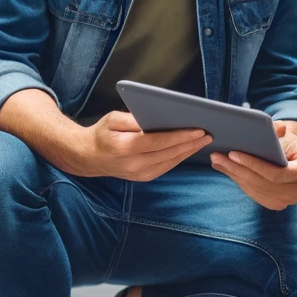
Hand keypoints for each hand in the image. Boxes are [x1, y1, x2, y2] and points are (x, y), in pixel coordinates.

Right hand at [77, 111, 212, 180]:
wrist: (88, 157)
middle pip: (169, 153)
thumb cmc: (102, 134)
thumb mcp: (112, 119)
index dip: (180, 136)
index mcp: (125, 148)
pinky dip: (180, 157)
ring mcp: (139, 174)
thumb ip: (132, 118)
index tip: (198, 130)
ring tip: (204, 141)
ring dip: (189, 151)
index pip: (159, 141)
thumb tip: (154, 117)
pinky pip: (166, 167)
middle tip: (208, 134)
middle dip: (191, 143)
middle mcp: (134, 164)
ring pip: (171, 162)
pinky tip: (189, 149)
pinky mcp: (143, 178)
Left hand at [210, 121, 296, 210]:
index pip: (277, 173)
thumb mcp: (288, 135)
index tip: (233, 153)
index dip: (254, 164)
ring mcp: (286, 200)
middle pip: (261, 182)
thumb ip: (280, 131)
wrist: (294, 159)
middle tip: (217, 156)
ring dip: (233, 174)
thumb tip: (277, 127)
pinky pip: (252, 192)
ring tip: (216, 160)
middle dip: (237, 168)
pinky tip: (224, 168)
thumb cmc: (290, 145)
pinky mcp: (274, 204)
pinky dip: (237, 180)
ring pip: (254, 188)